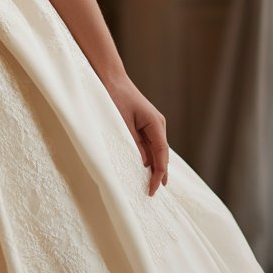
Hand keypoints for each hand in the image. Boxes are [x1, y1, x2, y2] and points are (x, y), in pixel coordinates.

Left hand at [106, 77, 169, 196]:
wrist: (110, 77)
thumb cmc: (115, 97)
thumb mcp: (122, 123)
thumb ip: (133, 143)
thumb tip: (143, 163)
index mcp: (156, 124)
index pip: (162, 154)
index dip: (159, 174)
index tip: (154, 189)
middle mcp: (158, 125)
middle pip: (161, 155)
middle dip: (158, 174)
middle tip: (152, 194)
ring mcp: (152, 125)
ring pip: (156, 151)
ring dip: (153, 167)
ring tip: (149, 186)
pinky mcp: (144, 125)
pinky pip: (148, 145)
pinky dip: (146, 157)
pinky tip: (142, 168)